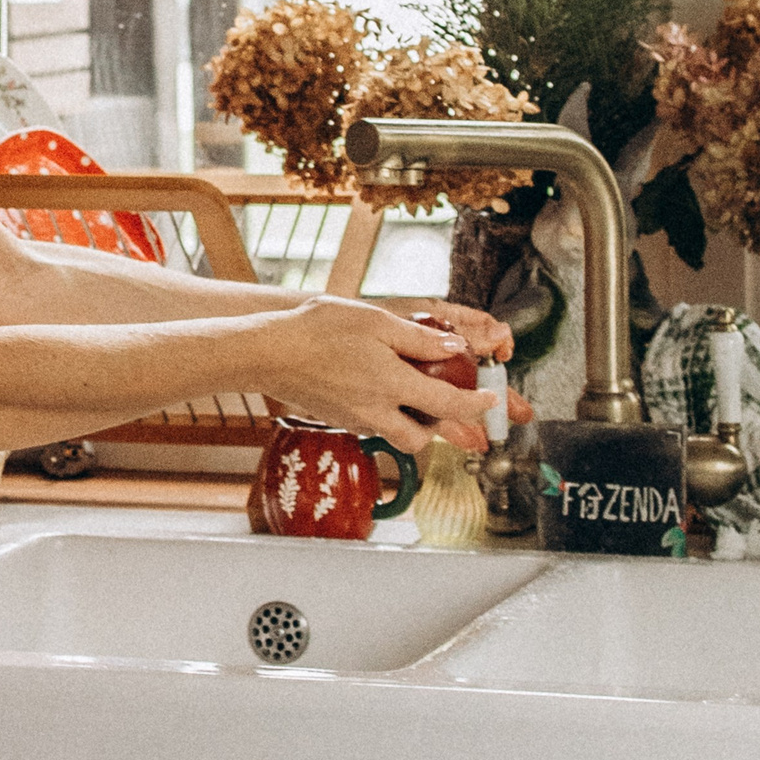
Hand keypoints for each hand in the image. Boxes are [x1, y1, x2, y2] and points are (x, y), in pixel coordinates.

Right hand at [270, 298, 501, 454]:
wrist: (267, 352)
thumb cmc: (318, 329)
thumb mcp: (375, 320)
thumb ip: (418, 338)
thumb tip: (455, 351)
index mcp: (392, 384)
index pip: (449, 404)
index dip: (477, 403)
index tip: (492, 399)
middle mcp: (376, 411)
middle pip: (422, 438)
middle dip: (442, 429)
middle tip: (452, 408)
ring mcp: (354, 419)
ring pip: (396, 436)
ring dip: (413, 425)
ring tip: (414, 398)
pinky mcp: (337, 419)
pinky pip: (372, 426)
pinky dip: (386, 416)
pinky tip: (378, 391)